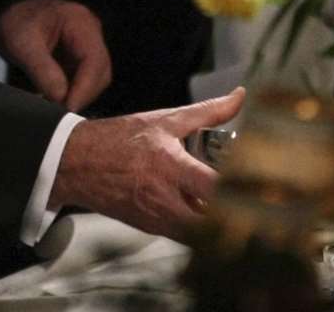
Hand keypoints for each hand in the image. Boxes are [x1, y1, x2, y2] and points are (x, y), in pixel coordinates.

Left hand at [0, 0, 111, 110]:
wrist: (9, 10)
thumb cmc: (15, 22)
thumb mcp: (21, 44)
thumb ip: (42, 70)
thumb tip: (60, 98)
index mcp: (79, 22)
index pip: (93, 59)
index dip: (85, 87)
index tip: (69, 107)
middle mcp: (90, 33)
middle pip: (100, 71)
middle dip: (83, 94)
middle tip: (62, 114)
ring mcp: (87, 46)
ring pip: (95, 78)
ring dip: (79, 95)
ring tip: (58, 109)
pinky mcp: (79, 58)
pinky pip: (84, 79)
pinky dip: (73, 92)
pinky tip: (58, 101)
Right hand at [48, 88, 246, 239]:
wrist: (76, 162)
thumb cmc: (119, 140)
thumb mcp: (163, 120)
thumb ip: (207, 111)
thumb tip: (238, 97)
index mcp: (170, 165)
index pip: (215, 188)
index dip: (241, 190)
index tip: (257, 185)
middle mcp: (164, 197)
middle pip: (214, 222)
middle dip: (234, 214)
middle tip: (247, 200)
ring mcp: (157, 217)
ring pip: (202, 235)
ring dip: (217, 224)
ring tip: (227, 207)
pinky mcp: (150, 228)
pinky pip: (184, 236)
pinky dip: (198, 228)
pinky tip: (201, 211)